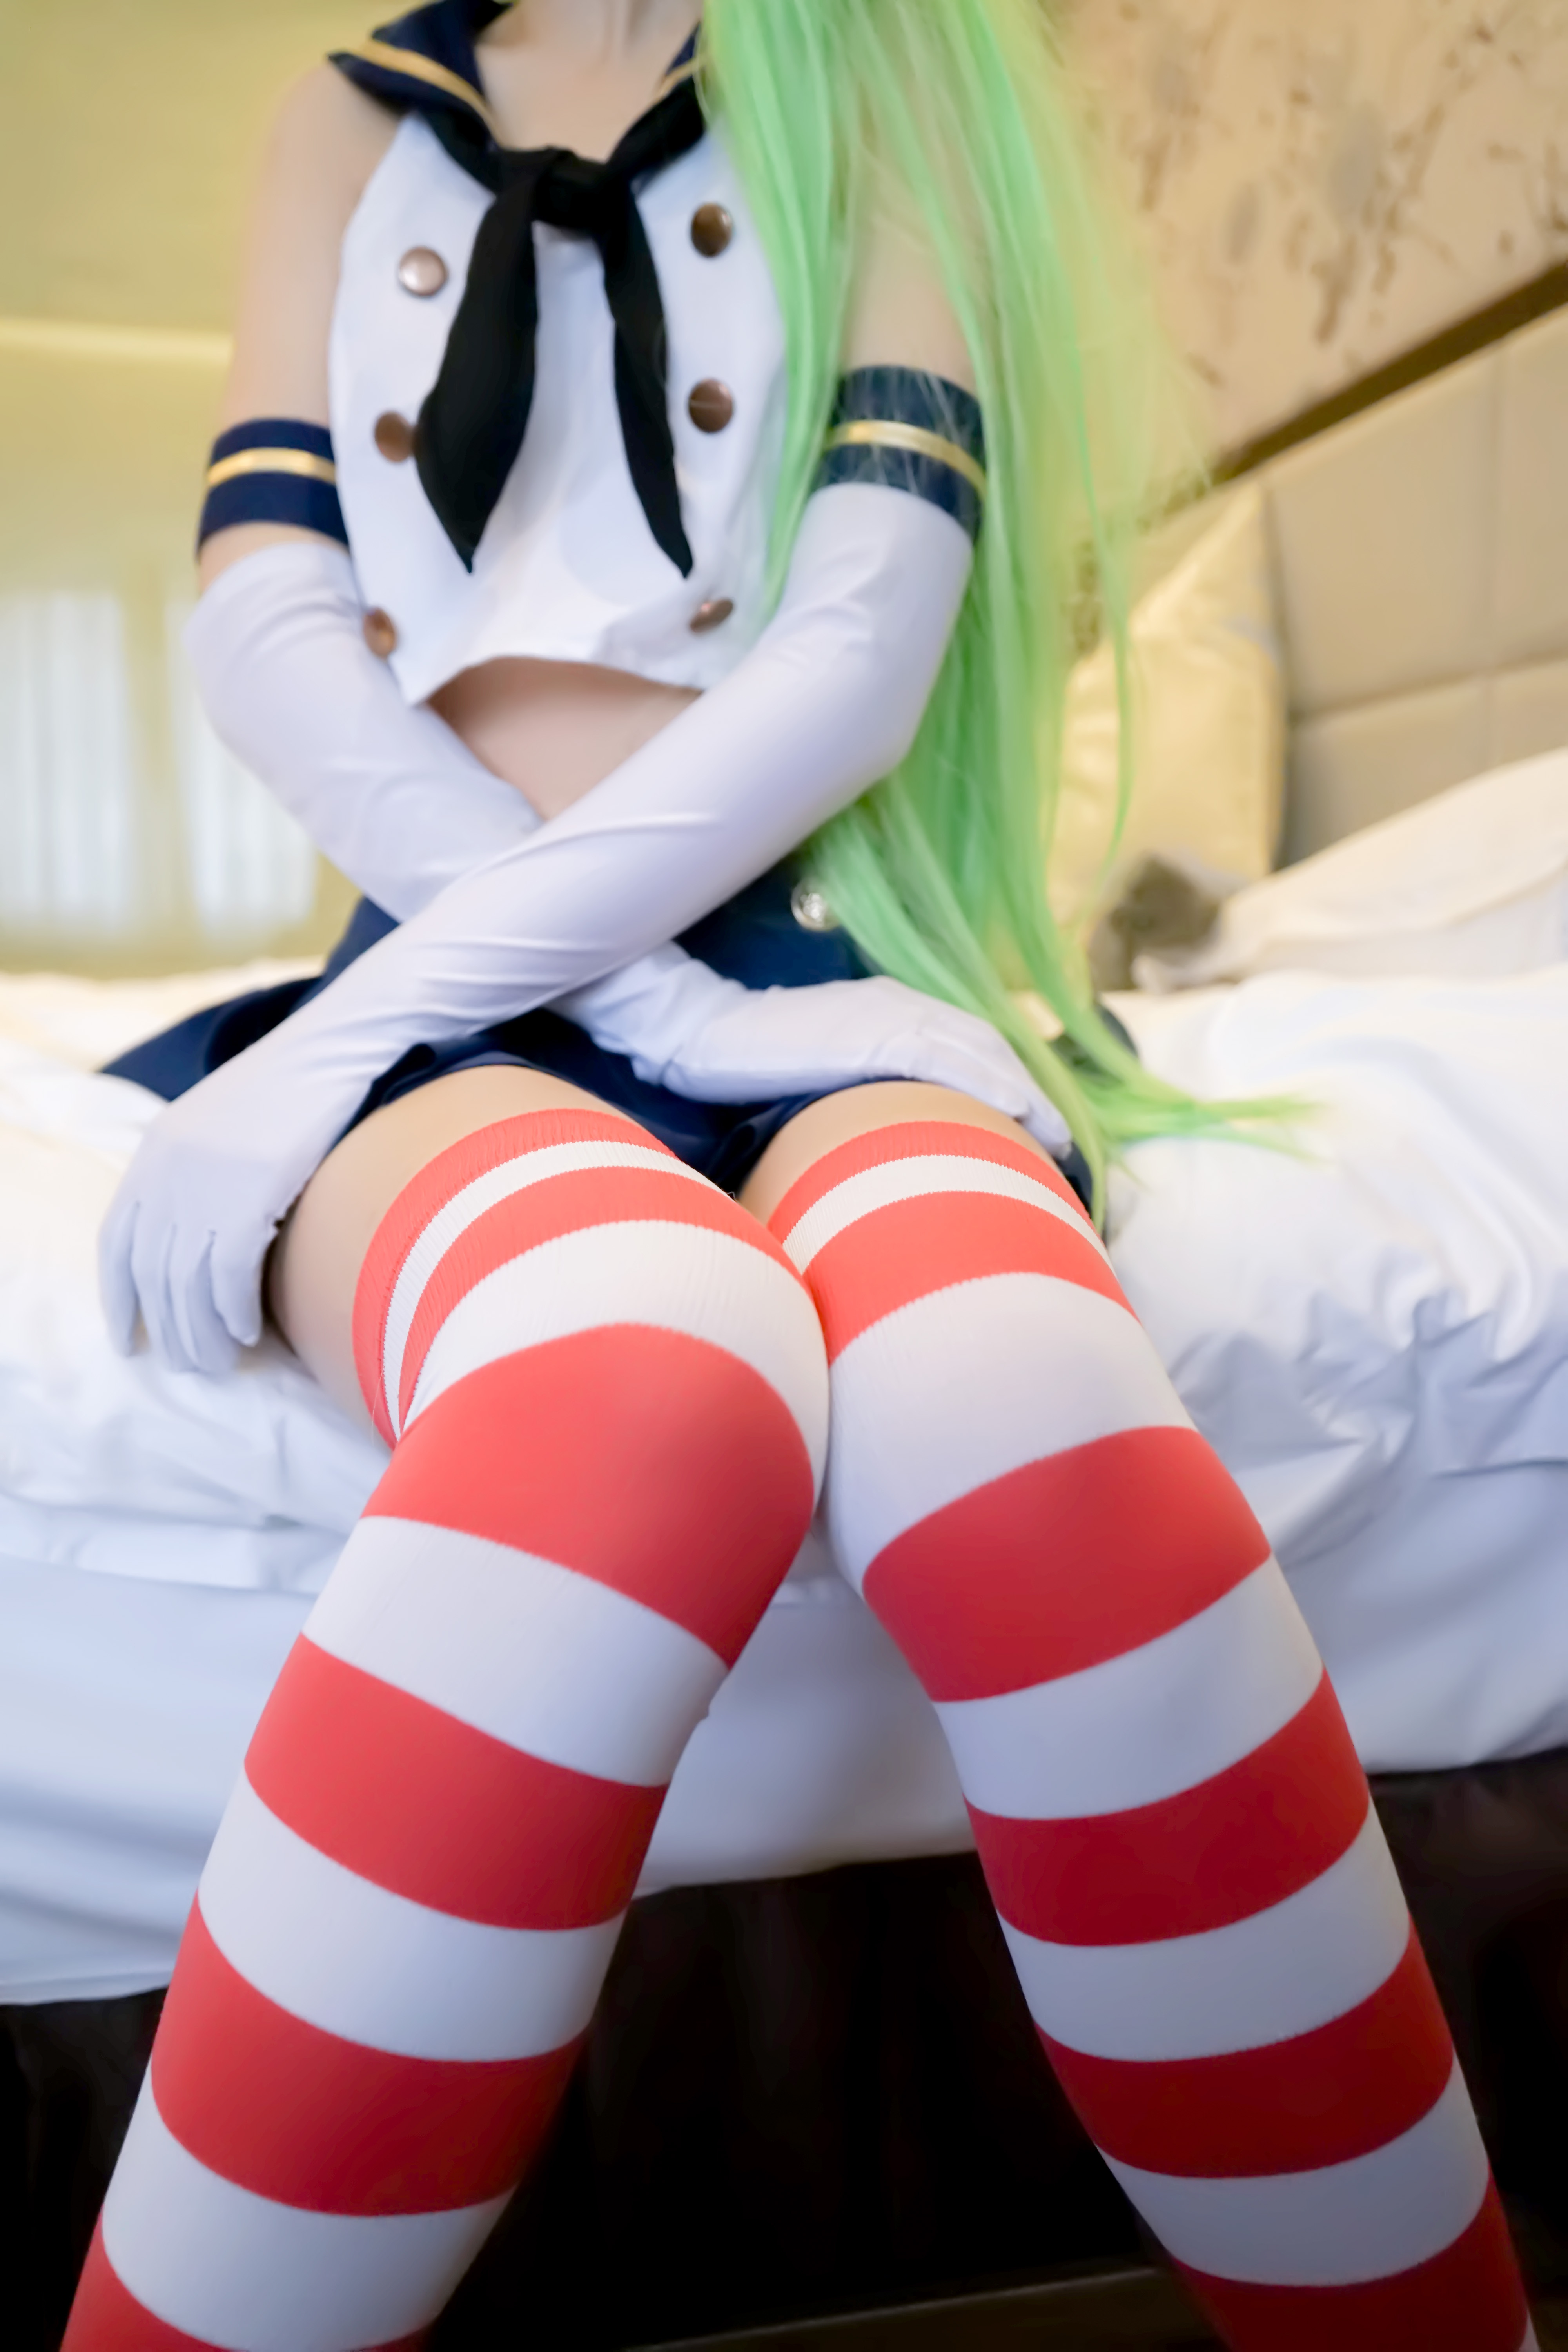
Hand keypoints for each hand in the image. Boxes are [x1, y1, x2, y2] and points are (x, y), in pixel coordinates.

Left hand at [99, 1033, 354, 1375]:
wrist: (331, 1051)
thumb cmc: (288, 1092)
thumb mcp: (219, 1128)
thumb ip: (194, 1174)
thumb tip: (194, 1239)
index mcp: (153, 1153)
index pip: (116, 1242)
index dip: (117, 1298)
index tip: (127, 1340)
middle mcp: (168, 1171)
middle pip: (153, 1273)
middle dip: (168, 1330)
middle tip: (190, 1367)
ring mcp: (207, 1182)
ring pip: (188, 1283)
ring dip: (203, 1333)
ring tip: (219, 1363)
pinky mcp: (251, 1193)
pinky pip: (231, 1273)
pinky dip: (236, 1312)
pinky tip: (248, 1332)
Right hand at [563, 953, 1072, 1155]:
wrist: (701, 1030)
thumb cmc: (751, 1058)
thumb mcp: (823, 1069)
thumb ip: (865, 1083)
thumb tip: (891, 1130)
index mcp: (894, 1008)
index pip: (972, 1046)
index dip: (1014, 1084)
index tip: (1043, 1127)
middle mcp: (904, 1004)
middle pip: (991, 1049)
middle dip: (1035, 1095)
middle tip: (1067, 1146)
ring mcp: (891, 1016)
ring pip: (982, 1053)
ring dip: (1027, 1096)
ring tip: (1059, 1142)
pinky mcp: (873, 1034)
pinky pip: (951, 1059)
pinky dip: (993, 1085)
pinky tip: (1021, 1115)